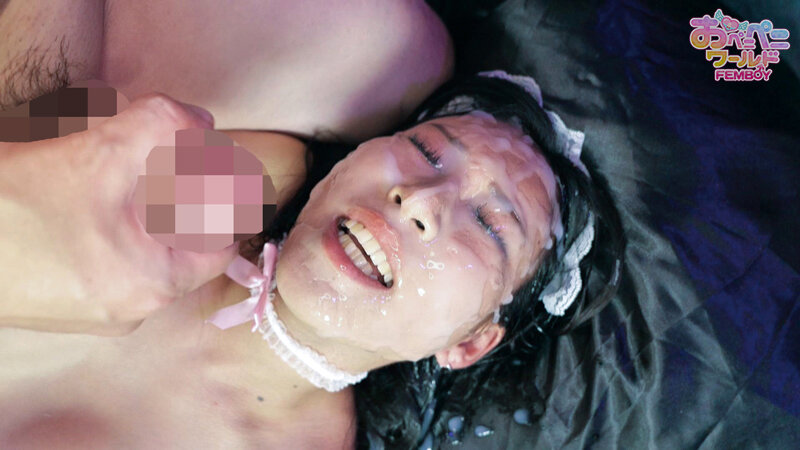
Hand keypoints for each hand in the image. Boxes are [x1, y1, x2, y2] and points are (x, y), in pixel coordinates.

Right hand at [0, 92, 238, 334]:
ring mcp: (99, 313)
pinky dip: (117, 228)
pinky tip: (91, 198)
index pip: (223, 238)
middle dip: (182, 194)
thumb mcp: (98, 151)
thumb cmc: (13, 208)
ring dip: (147, 209)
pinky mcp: (68, 305)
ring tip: (121, 172)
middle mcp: (132, 310)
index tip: (208, 160)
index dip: (222, 192)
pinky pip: (114, 262)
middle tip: (164, 155)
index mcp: (153, 283)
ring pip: (148, 252)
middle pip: (186, 244)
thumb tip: (201, 124)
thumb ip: (166, 127)